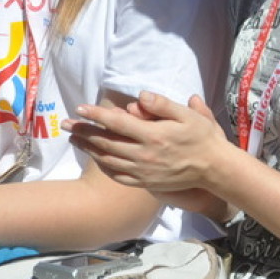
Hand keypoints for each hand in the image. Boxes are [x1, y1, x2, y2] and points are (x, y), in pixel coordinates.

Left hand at [64, 92, 233, 193]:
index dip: (97, 115)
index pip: (117, 123)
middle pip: (106, 142)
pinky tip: (96, 158)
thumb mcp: (189, 115)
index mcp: (153, 135)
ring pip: (108, 159)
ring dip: (89, 148)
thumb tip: (140, 96)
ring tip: (75, 139)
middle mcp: (144, 155)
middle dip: (84, 132)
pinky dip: (103, 166)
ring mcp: (143, 171)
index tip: (80, 108)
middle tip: (66, 124)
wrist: (213, 168)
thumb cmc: (203, 137)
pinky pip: (118, 175)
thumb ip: (163, 105)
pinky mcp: (145, 182)